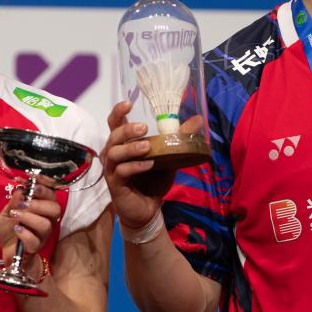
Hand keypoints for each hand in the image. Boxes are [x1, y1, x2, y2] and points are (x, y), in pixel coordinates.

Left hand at [0, 176, 61, 264]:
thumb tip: (21, 189)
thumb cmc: (10, 230)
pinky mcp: (35, 248)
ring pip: (46, 224)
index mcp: (42, 208)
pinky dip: (25, 233)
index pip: (51, 193)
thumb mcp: (8, 212)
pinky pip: (35, 240)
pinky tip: (16, 229)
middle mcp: (47, 220)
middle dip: (40, 202)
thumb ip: (14, 201)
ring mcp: (42, 235)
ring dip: (30, 217)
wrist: (7, 251)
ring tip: (16, 215)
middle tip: (24, 202)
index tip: (33, 178)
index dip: (45, 184)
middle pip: (55, 209)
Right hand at [102, 101, 176, 230]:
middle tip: (144, 128)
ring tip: (147, 147)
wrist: (148, 208)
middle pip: (113, 135)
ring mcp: (112, 169)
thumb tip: (198, 119)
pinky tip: (149, 164)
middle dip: (127, 129)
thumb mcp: (169, 157)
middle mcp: (113, 154)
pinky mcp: (115, 185)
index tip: (129, 103)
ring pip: (113, 153)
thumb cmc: (154, 179)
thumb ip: (179, 139)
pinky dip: (135, 167)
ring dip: (130, 148)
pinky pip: (121, 172)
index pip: (114, 123)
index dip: (118, 112)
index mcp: (124, 144)